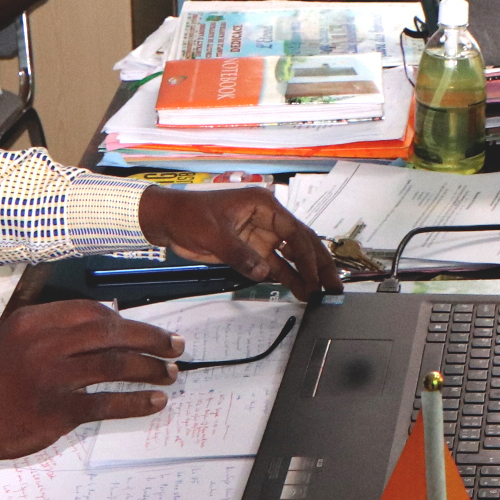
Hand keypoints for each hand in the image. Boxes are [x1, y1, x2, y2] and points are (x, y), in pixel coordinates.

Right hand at [0, 300, 182, 480]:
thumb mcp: (16, 339)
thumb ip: (56, 329)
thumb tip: (109, 321)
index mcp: (35, 321)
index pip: (93, 311)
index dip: (126, 320)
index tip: (147, 330)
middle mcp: (45, 344)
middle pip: (111, 333)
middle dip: (150, 339)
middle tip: (175, 346)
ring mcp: (52, 377)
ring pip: (115, 365)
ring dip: (150, 369)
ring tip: (171, 373)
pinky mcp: (57, 410)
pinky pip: (107, 403)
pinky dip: (136, 402)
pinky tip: (155, 402)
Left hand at [138, 186, 343, 298]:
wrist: (166, 221)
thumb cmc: (189, 216)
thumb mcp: (214, 233)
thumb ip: (240, 254)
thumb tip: (263, 273)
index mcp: (264, 206)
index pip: (295, 231)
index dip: (308, 254)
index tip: (316, 275)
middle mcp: (268, 220)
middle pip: (301, 243)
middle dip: (318, 264)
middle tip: (333, 285)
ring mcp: (261, 236)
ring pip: (290, 257)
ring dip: (304, 275)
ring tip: (319, 294)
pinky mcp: (251, 250)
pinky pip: (274, 265)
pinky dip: (287, 278)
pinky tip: (299, 291)